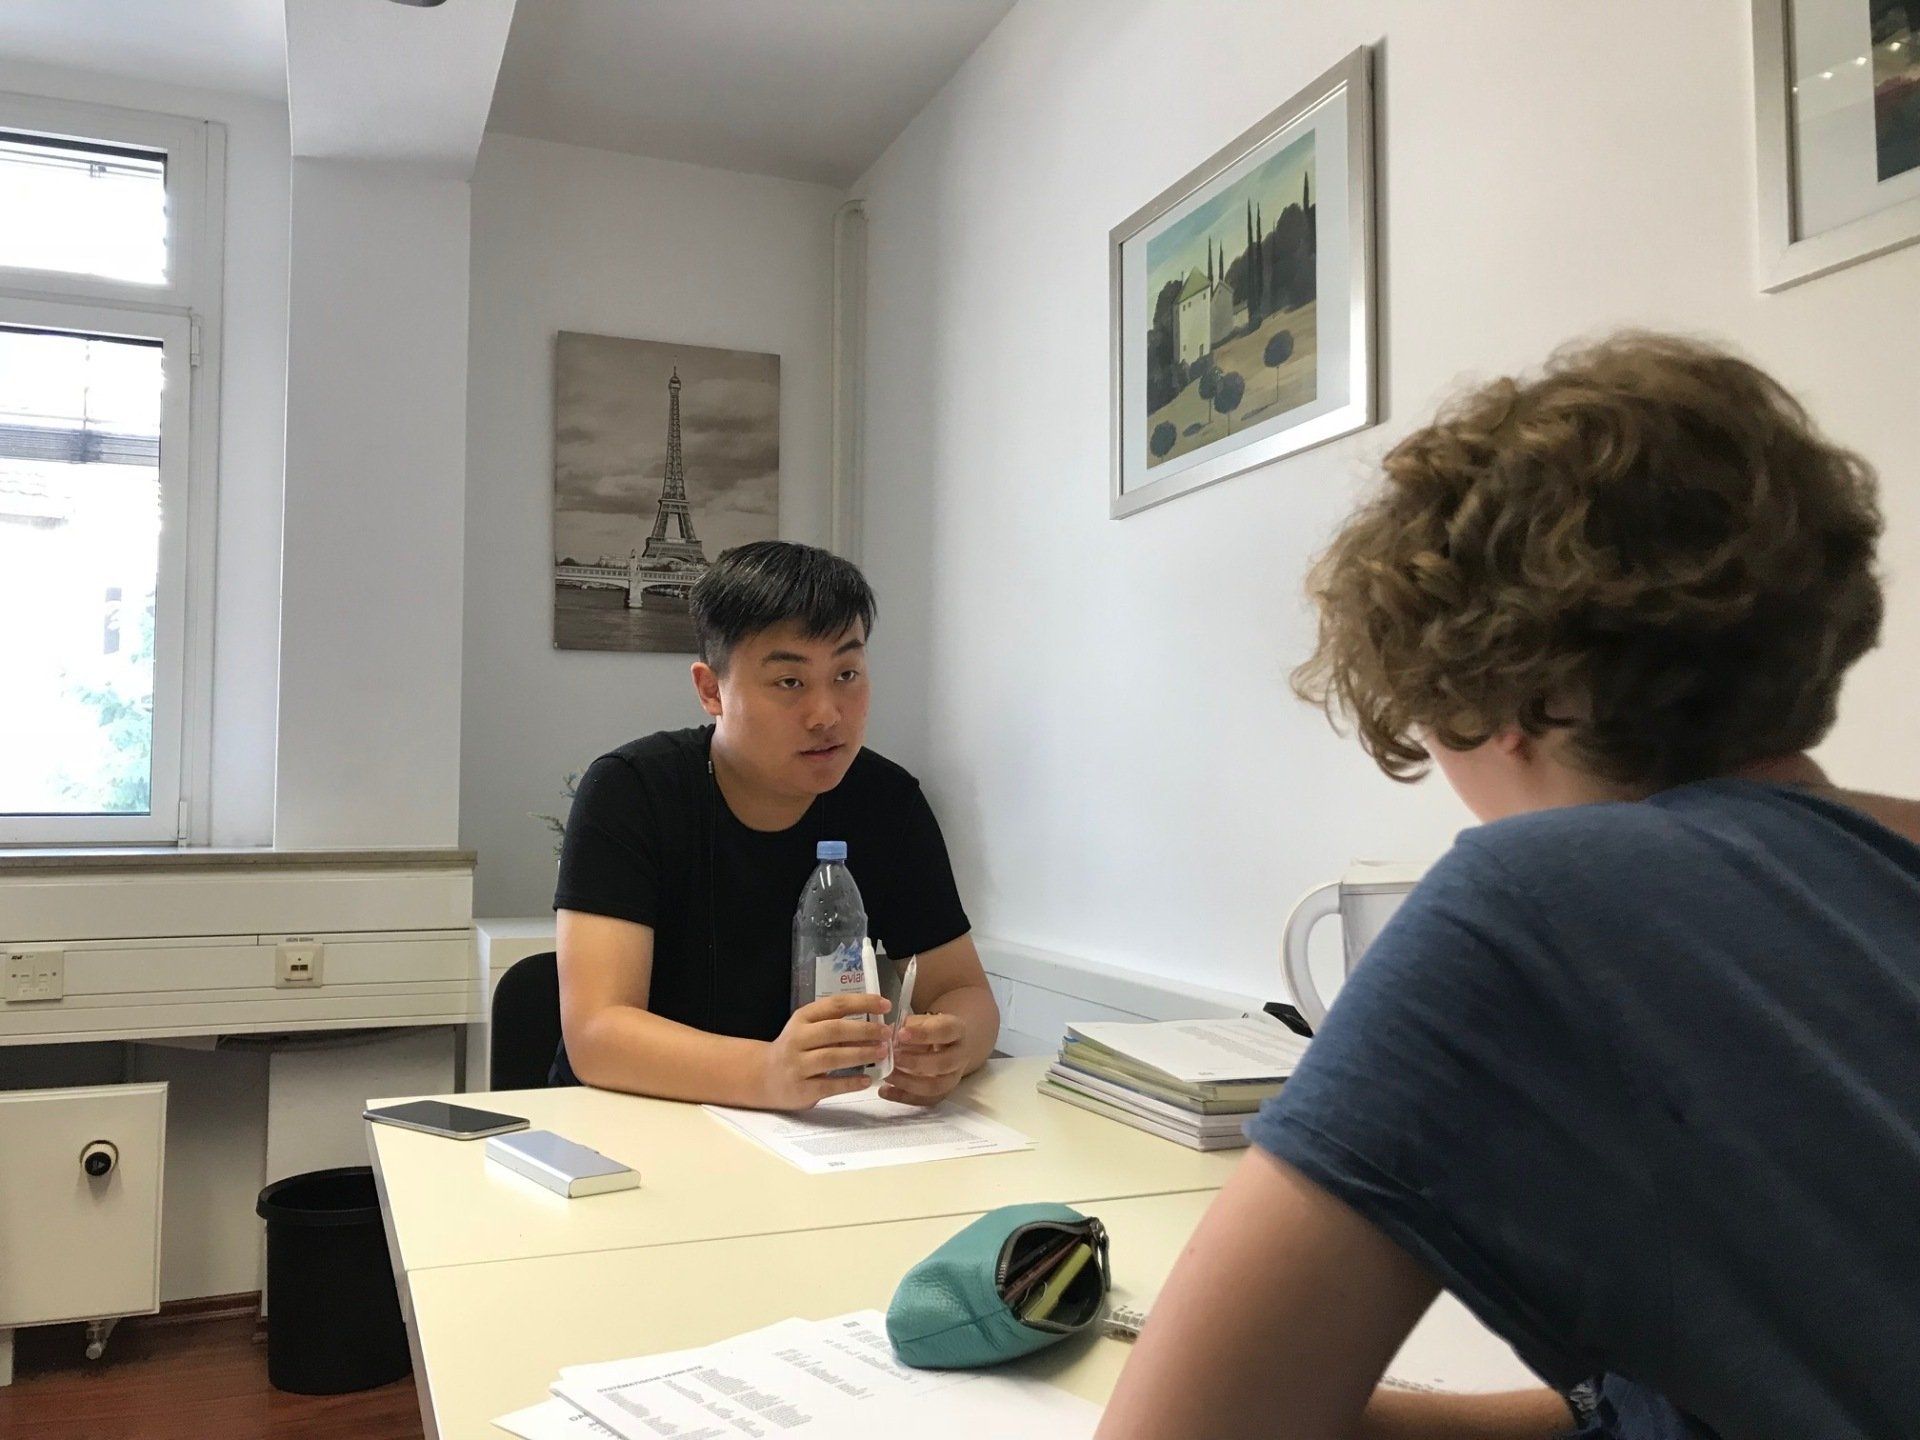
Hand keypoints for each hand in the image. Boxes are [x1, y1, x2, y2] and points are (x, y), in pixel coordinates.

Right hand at [758, 993, 890, 1110]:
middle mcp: (797, 1038)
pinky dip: (850, 1083)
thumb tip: (877, 1024)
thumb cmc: (796, 1049)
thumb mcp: (809, 1030)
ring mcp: (797, 1065)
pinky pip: (829, 1085)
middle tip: (887, 1033)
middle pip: (834, 1030)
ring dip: (861, 1054)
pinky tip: (867, 1080)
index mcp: (803, 1018)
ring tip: (882, 1053)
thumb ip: (836, 1026)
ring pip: (832, 1057)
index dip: (862, 1003)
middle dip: (864, 1030)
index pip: (835, 1005)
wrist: (764, 1076)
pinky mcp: (800, 1089)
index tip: (885, 1005)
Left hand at [879, 1012, 966, 1105]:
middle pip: (944, 1063)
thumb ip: (907, 1025)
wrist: (946, 1044)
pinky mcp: (942, 1093)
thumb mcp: (922, 1019)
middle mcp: (960, 1055)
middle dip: (915, 1062)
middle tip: (893, 1058)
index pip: (945, 1031)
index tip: (900, 1034)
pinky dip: (903, 1097)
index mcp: (957, 1030)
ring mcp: (953, 1077)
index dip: (923, 1034)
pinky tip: (885, 1091)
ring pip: (936, 1087)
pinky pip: (925, 1100)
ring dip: (908, 1083)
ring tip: (887, 1076)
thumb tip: (889, 1036)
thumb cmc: (929, 1028)